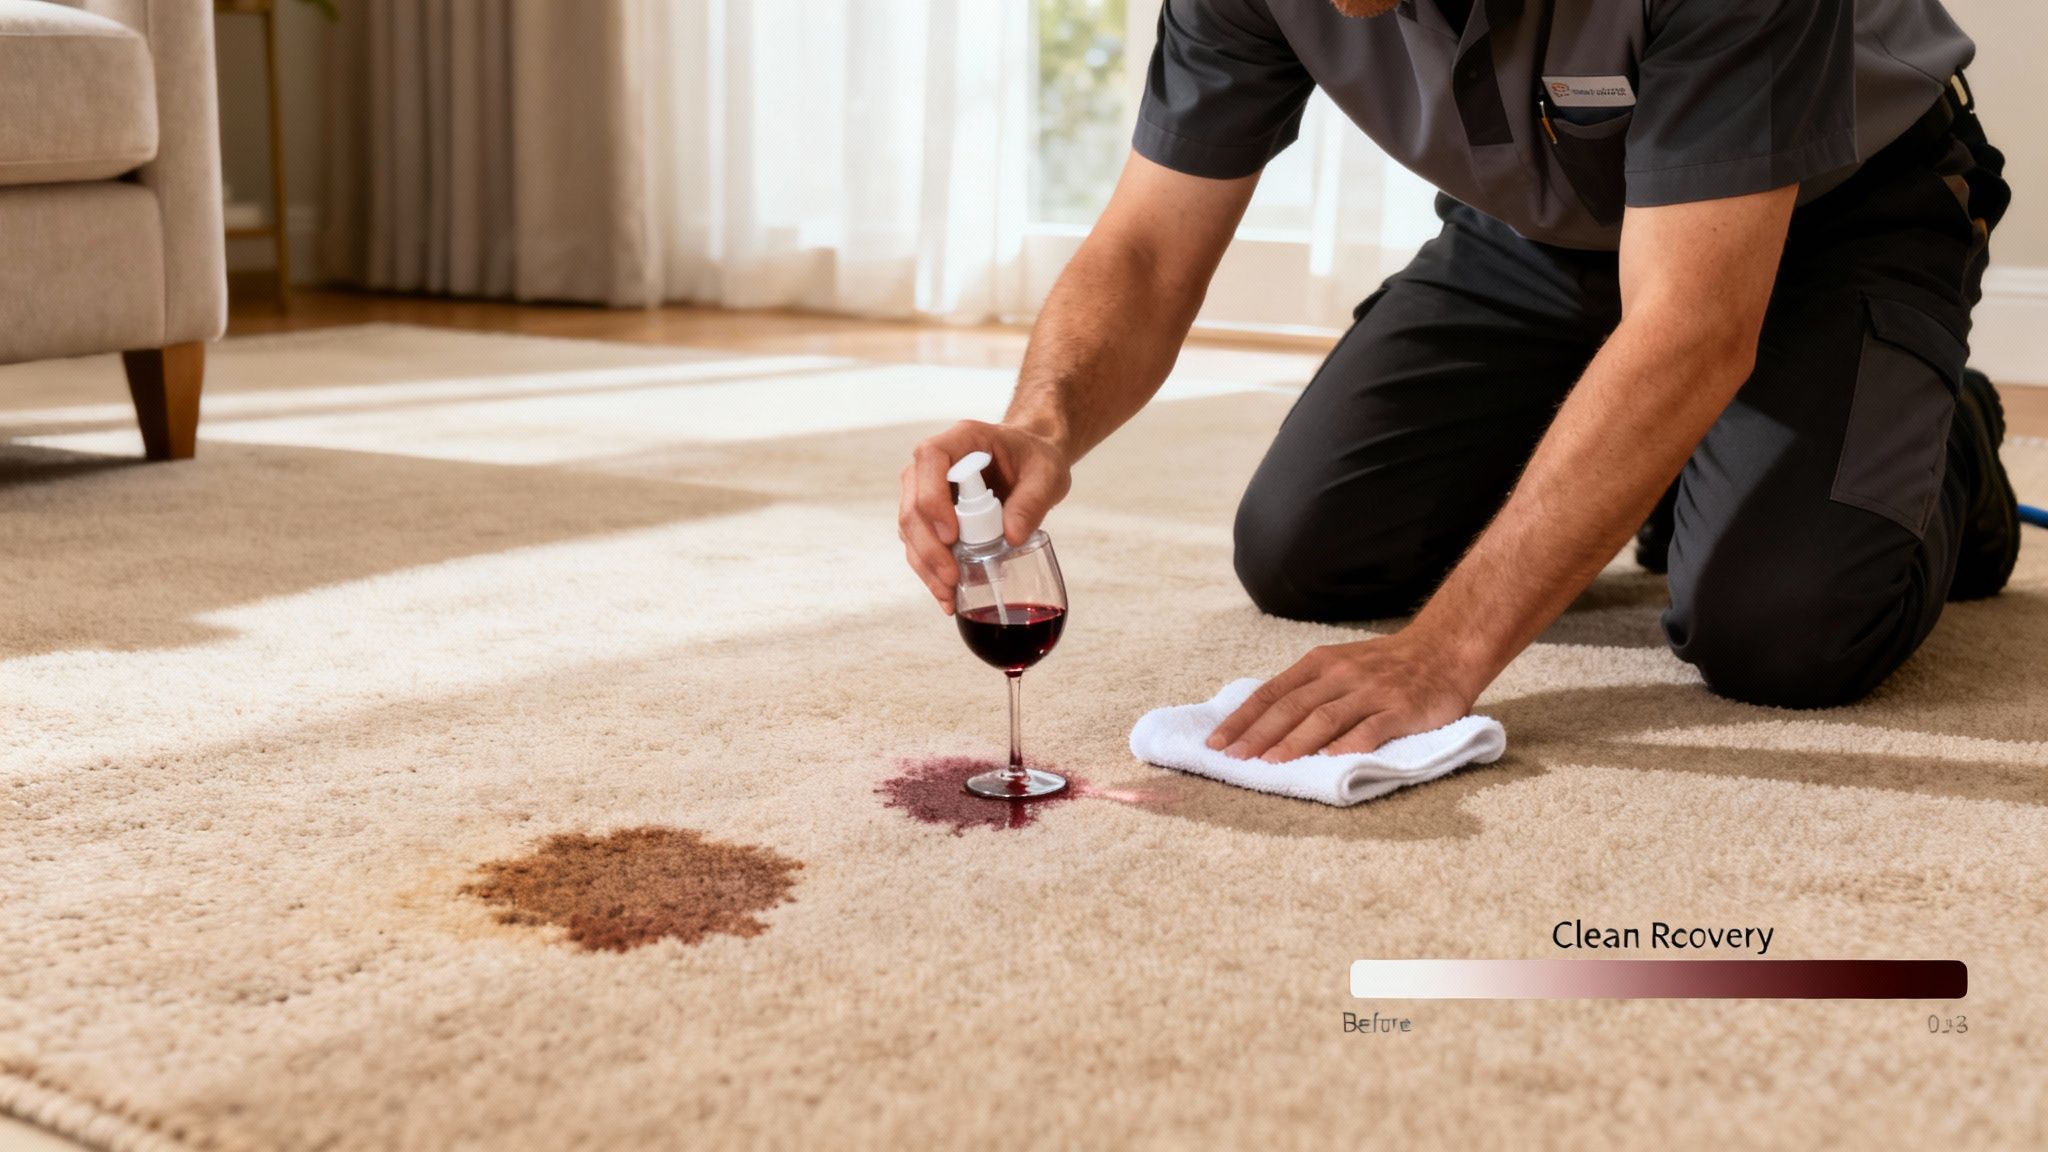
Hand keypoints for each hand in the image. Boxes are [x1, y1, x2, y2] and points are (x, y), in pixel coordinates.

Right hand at [898, 420, 1071, 612]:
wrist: (1030, 463)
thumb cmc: (1035, 460)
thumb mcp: (1047, 476)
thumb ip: (1032, 502)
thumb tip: (1011, 537)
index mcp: (961, 439)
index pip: (930, 459)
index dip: (933, 498)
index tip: (952, 535)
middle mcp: (933, 463)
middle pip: (913, 503)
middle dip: (928, 546)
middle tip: (952, 577)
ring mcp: (925, 489)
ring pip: (910, 529)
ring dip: (926, 565)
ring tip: (949, 595)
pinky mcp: (930, 516)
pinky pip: (920, 543)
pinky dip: (930, 570)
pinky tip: (947, 595)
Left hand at [1205, 629, 1483, 761]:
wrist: (1445, 649)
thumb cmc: (1386, 665)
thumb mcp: (1340, 665)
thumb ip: (1307, 689)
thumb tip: (1262, 722)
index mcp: (1320, 664)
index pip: (1272, 692)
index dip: (1243, 718)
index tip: (1216, 742)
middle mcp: (1341, 675)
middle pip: (1291, 706)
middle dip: (1258, 734)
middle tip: (1233, 759)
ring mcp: (1371, 692)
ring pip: (1325, 718)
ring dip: (1294, 742)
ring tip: (1270, 764)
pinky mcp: (1401, 709)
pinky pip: (1370, 729)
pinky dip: (1347, 746)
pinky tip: (1327, 763)